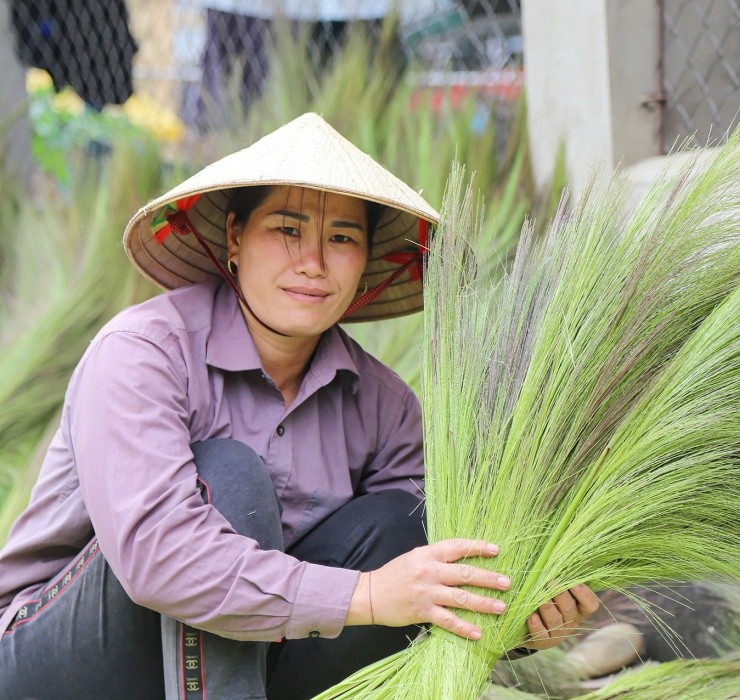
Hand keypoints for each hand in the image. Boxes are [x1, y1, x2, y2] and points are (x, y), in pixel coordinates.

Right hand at [346, 539, 510, 639]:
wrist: (369, 594)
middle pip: (464, 573)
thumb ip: (436, 557)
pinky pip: (447, 620)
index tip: (496, 550)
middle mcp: (429, 571)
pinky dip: (463, 627)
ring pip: (460, 597)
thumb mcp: (414, 557)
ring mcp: (426, 592)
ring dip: (483, 603)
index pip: (457, 547)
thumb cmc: (394, 574)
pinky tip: (478, 633)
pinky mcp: (422, 611)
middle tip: (507, 582)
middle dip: (488, 578)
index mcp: (427, 553)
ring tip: (500, 607)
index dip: (478, 547)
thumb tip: (462, 558)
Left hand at [520, 584, 600, 650]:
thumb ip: (554, 577)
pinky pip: (542, 636)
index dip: (584, 595)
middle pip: (570, 609)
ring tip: (539, 597)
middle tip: (550, 581)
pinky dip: (537, 627)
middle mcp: (571, 620)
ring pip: (556, 621)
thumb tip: (552, 560)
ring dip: (548, 608)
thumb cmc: (541, 596)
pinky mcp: (544, 642)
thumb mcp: (550, 587)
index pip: (590, 604)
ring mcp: (558, 633)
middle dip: (560, 595)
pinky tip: (531, 617)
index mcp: (578, 607)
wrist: (525, 621)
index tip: (574, 584)